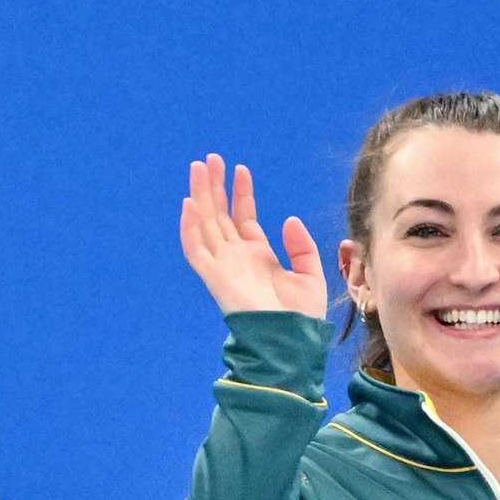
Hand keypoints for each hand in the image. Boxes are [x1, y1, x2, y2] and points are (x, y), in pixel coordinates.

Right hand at [180, 155, 326, 318]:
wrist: (290, 340)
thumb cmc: (301, 316)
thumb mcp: (310, 273)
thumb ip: (301, 246)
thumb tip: (288, 219)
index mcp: (257, 256)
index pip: (243, 217)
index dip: (241, 193)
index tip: (241, 169)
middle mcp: (236, 257)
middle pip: (219, 215)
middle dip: (215, 186)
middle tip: (210, 159)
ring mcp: (223, 266)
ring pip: (205, 224)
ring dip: (200, 197)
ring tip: (199, 168)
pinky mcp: (214, 278)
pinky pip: (196, 250)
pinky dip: (189, 229)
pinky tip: (189, 204)